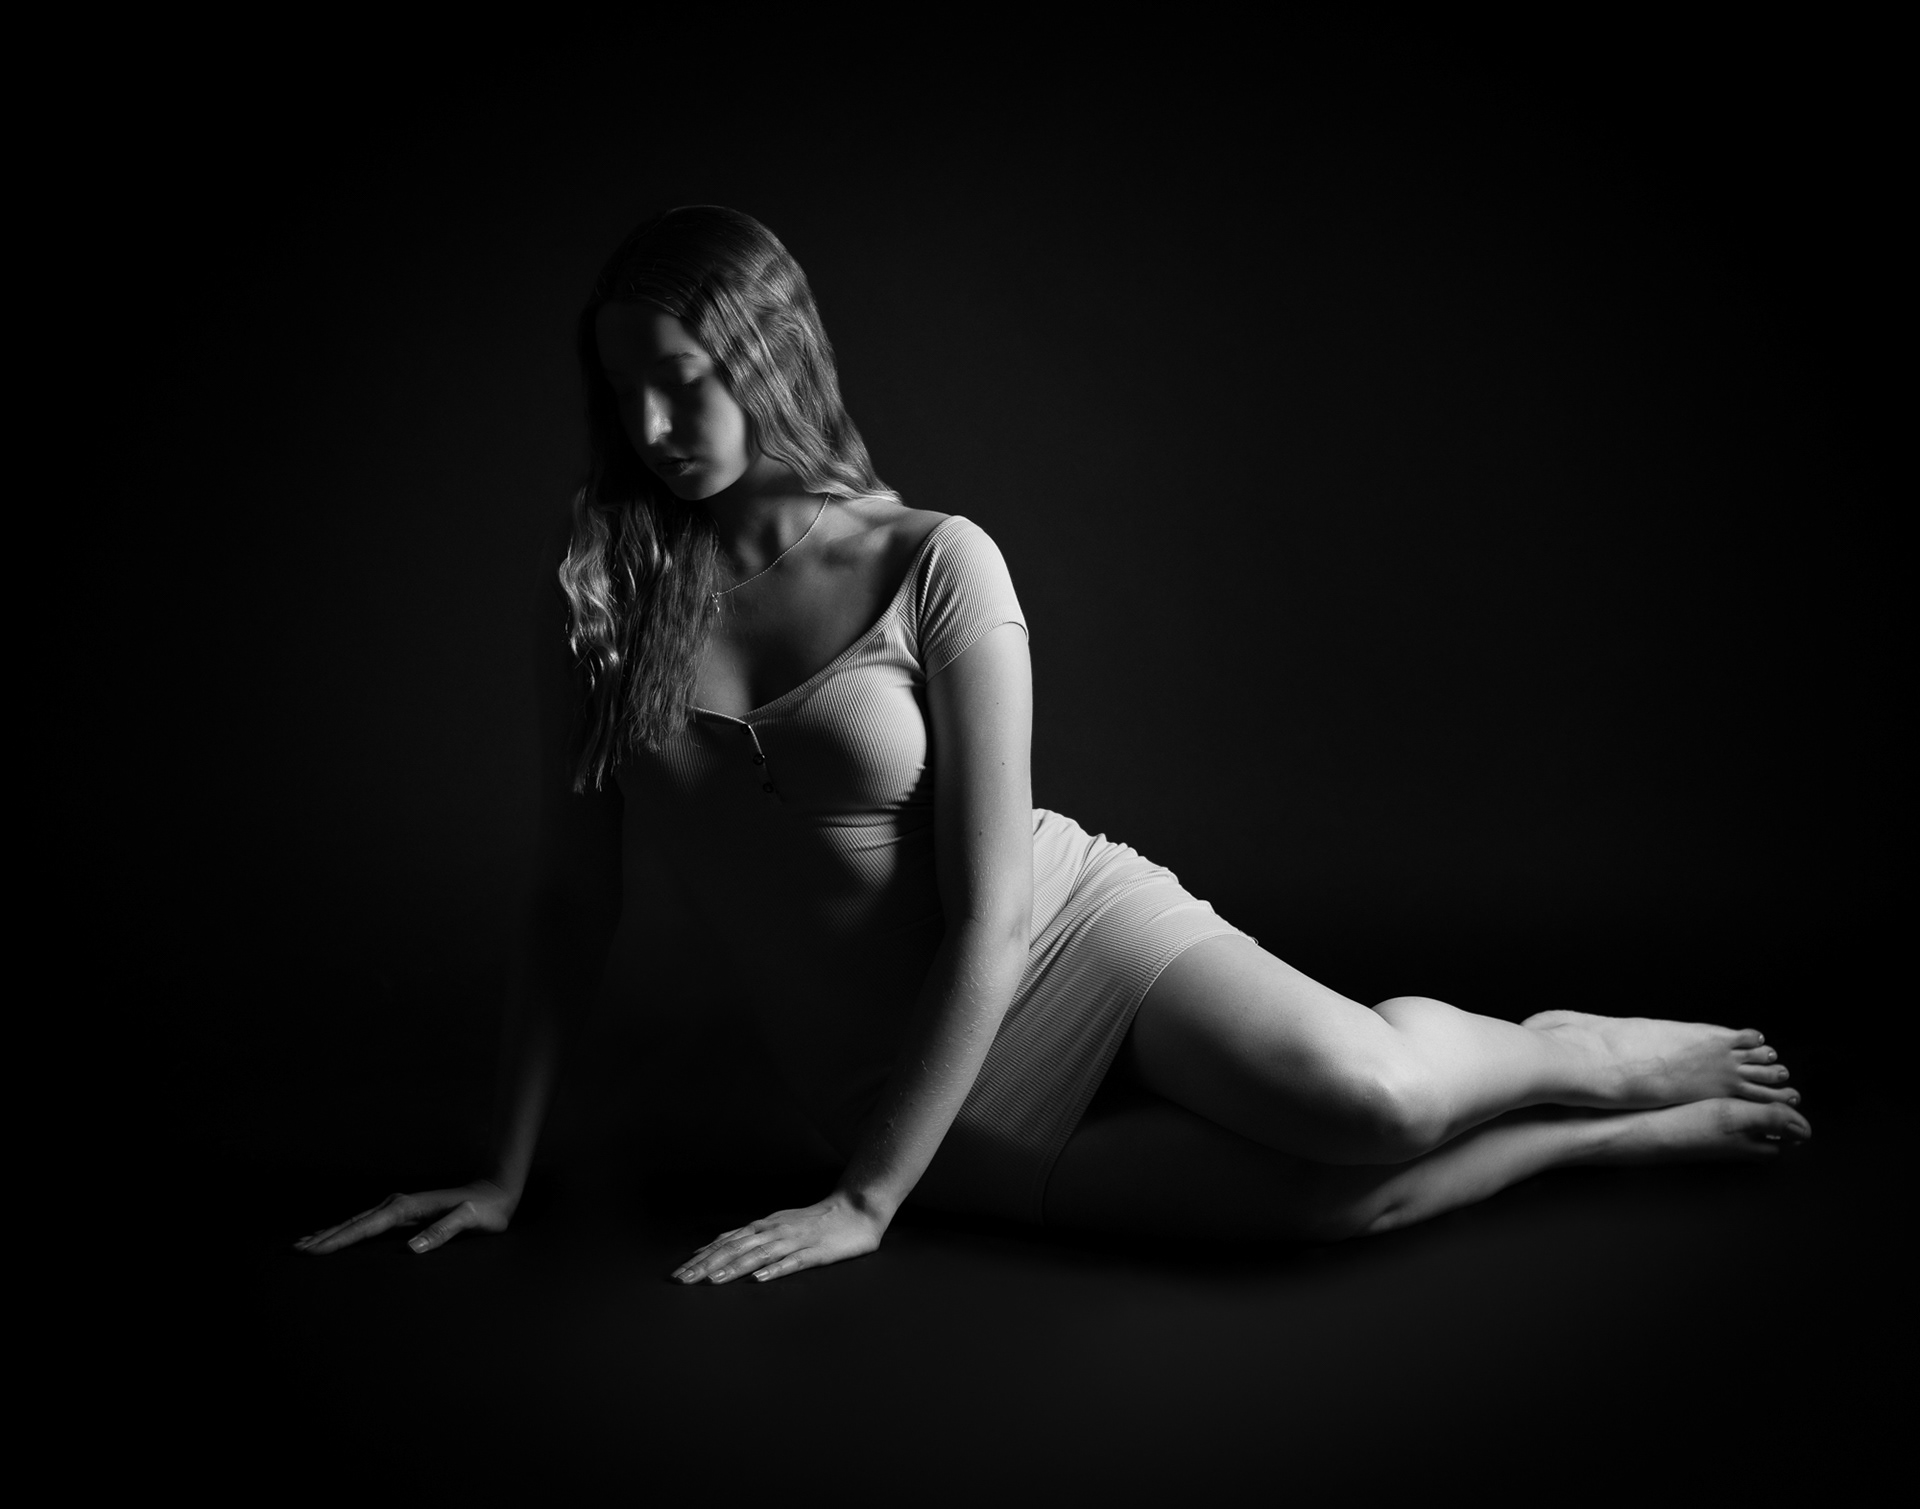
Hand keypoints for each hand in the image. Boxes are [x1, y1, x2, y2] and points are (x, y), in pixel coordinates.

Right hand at [294, 1180, 516, 1255]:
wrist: (496, 1193)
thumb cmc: (485, 1211)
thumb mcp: (470, 1221)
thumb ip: (444, 1232)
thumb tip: (412, 1248)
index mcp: (408, 1207)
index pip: (365, 1227)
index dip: (338, 1240)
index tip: (313, 1250)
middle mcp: (398, 1204)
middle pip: (353, 1223)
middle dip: (324, 1237)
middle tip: (294, 1251)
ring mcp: (399, 1207)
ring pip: (356, 1222)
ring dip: (331, 1233)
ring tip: (305, 1243)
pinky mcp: (403, 1212)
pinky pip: (367, 1223)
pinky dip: (347, 1229)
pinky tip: (338, 1235)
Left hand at [672, 1192, 886, 1284]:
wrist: (857, 1209)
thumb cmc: (815, 1222)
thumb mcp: (779, 1227)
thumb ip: (751, 1239)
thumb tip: (716, 1252)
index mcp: (764, 1226)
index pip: (726, 1242)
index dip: (702, 1257)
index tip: (678, 1273)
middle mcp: (775, 1230)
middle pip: (736, 1248)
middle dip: (708, 1265)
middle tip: (683, 1281)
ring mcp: (795, 1240)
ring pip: (759, 1254)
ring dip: (736, 1267)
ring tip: (714, 1281)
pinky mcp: (816, 1252)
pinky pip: (793, 1262)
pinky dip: (775, 1270)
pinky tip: (761, 1279)